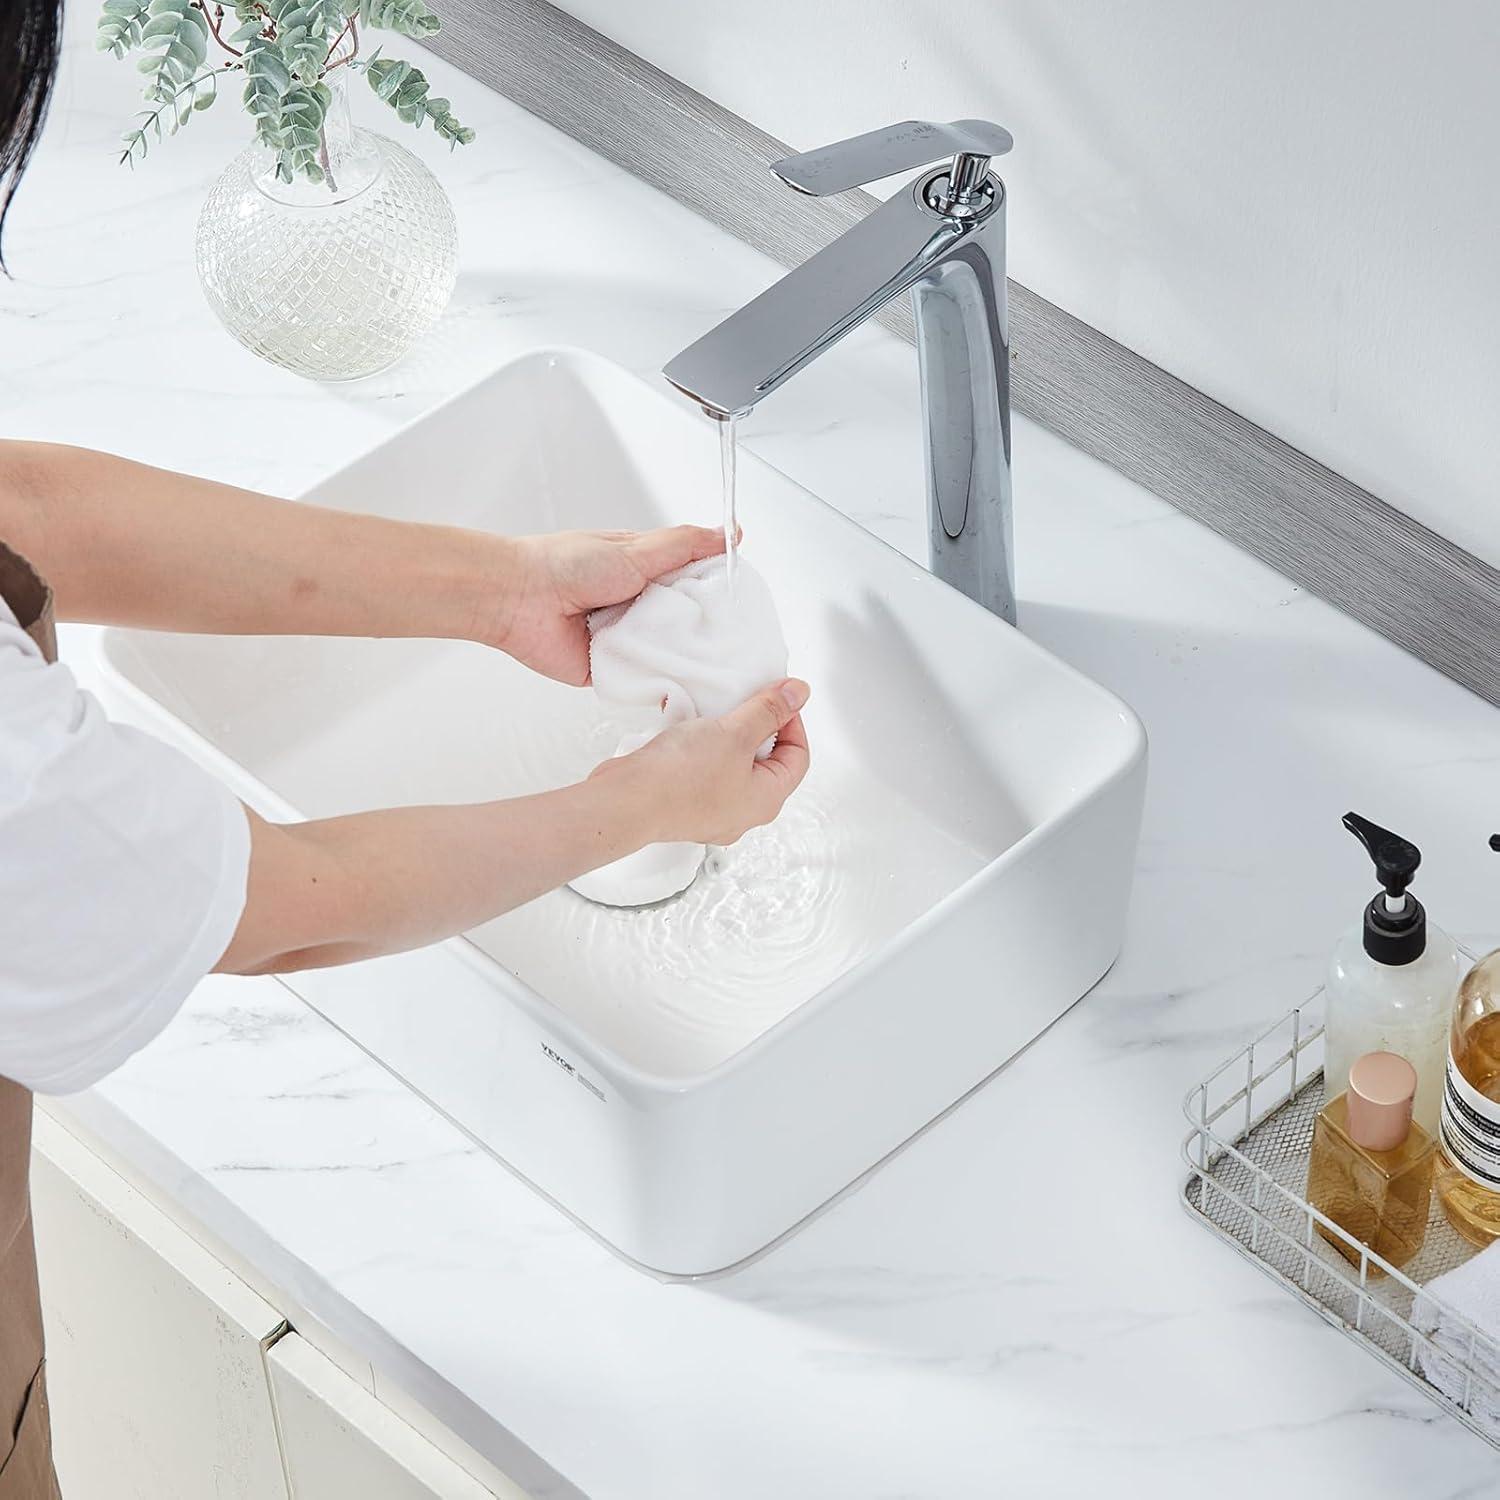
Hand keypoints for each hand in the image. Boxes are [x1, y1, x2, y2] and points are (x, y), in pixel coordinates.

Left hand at [484, 526, 726, 684]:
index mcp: (646, 570)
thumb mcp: (637, 548)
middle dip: (705, 630)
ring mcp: (627, 638)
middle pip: (687, 621)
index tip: (746, 603)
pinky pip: (644, 677)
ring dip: (682, 654)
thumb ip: (685, 544)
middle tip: (734, 640)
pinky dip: (657, 678)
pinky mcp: (613, 668)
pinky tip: (679, 681)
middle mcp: (639, 604)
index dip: (719, 592)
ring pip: (669, 651)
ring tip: (712, 662)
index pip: (696, 582)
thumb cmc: (567, 565)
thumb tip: (729, 533)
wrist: (520, 599)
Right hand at [592, 680, 811, 845]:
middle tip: (745, 703)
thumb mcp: (735, 732)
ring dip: (726, 735)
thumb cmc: (679, 778)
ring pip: (733, 764)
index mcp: (766, 800)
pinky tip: (688, 730)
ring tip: (714, 714)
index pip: (798, 757)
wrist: (625, 801)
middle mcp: (743, 813)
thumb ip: (769, 711)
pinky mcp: (684, 804)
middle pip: (766, 761)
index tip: (776, 698)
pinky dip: (701, 747)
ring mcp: (712, 811)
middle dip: (758, 727)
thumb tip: (798, 694)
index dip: (792, 721)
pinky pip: (704, 770)